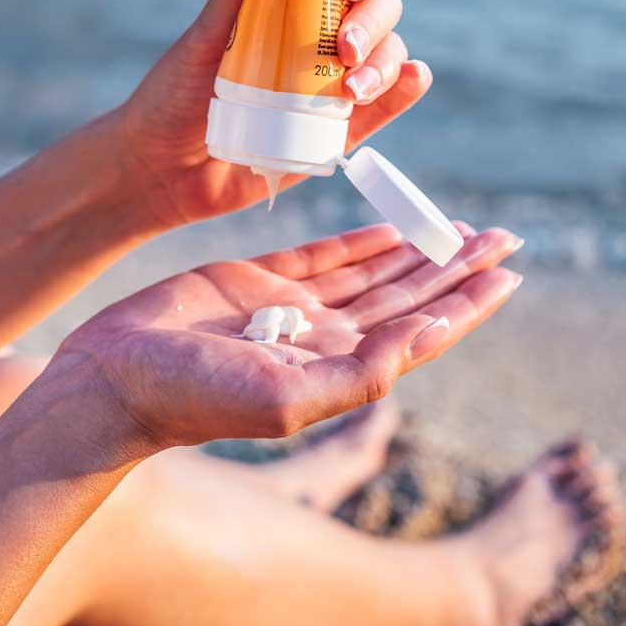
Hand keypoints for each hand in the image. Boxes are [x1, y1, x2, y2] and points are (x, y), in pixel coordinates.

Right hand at [52, 223, 523, 448]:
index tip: (510, 273)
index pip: (422, 331)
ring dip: (418, 250)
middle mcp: (324, 339)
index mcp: (339, 368)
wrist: (115, 376)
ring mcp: (291, 309)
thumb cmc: (193, 397)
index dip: (467, 303)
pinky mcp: (256, 280)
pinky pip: (322, 255)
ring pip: (372, 273)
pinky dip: (360, 239)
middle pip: (408, 297)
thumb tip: (434, 334)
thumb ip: (364, 369)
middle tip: (507, 237)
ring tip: (464, 229)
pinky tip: (392, 227)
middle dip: (457, 267)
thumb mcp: (288, 396)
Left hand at [118, 0, 431, 228]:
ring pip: (390, 52)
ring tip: (351, 89)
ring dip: (385, 61)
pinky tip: (413, 79)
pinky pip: (388, 104)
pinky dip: (407, 88)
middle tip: (341, 46)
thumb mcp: (208, 31)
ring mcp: (335, 81)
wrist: (161, 172)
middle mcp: (321, 34)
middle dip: (371, 19)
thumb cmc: (177, 93)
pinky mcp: (342, 129)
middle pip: (378, 5)